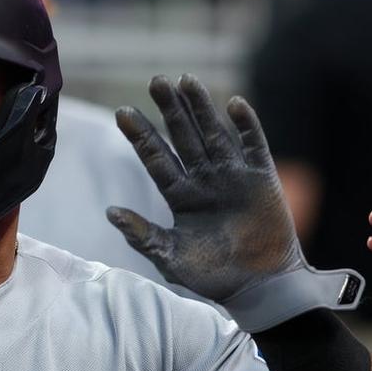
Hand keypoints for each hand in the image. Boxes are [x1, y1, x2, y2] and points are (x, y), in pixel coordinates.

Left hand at [107, 75, 359, 331]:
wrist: (257, 289)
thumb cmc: (212, 277)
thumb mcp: (170, 257)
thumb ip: (142, 234)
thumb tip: (109, 212)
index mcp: (180, 196)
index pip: (156, 158)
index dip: (141, 135)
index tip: (123, 112)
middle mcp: (204, 181)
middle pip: (183, 137)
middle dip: (170, 110)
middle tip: (156, 80)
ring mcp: (233, 177)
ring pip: (214, 134)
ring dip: (201, 108)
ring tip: (186, 80)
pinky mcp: (262, 180)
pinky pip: (254, 146)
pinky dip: (246, 125)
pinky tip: (233, 103)